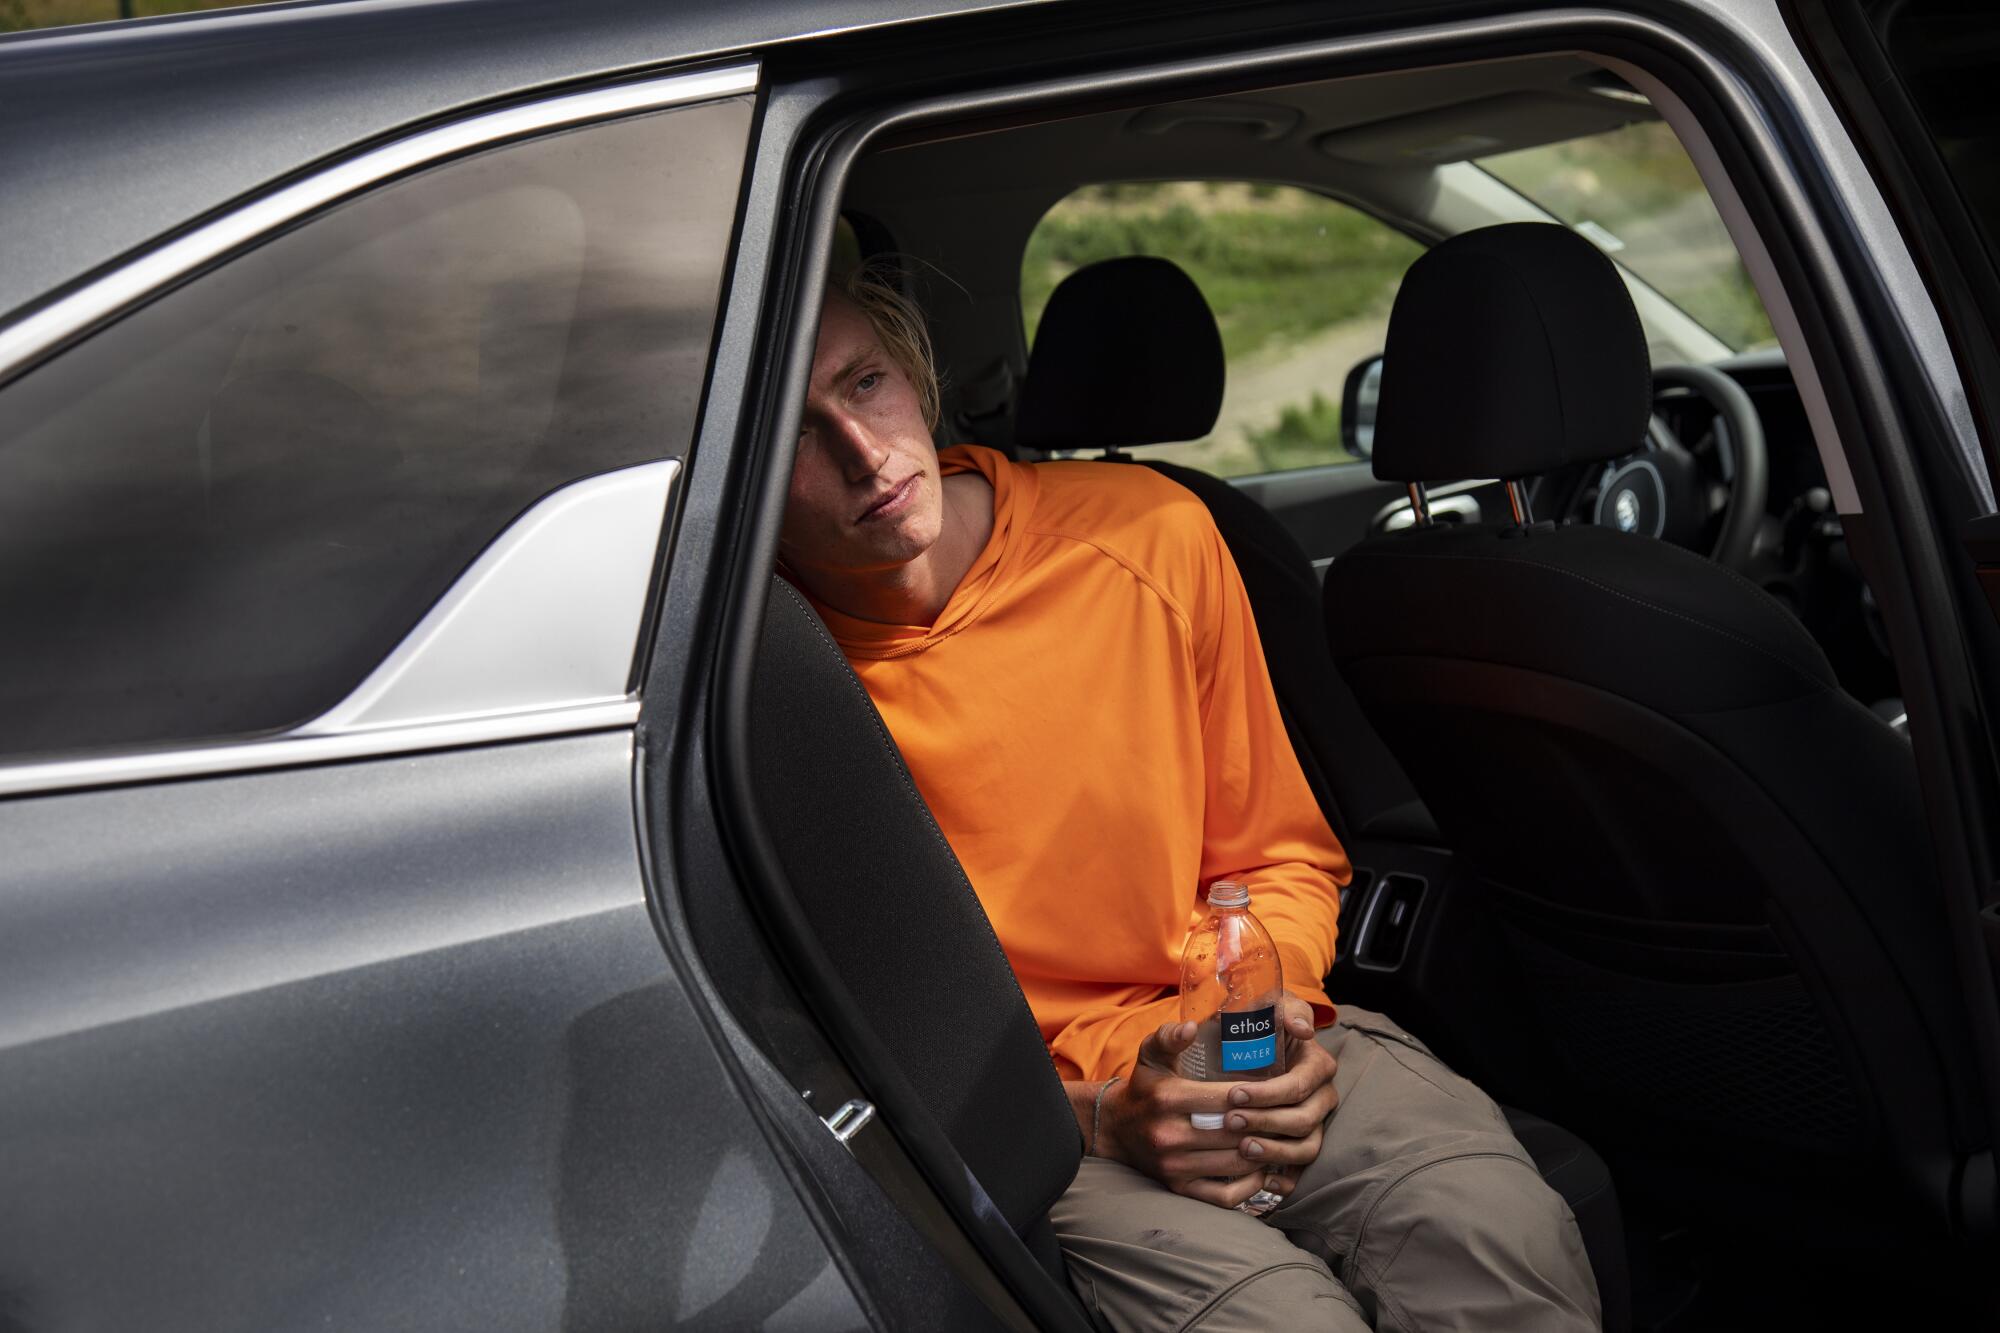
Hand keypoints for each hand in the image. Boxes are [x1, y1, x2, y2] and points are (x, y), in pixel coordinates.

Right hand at [1093, 1018, 1308, 1209]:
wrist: (1116, 1128)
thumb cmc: (1145, 1086)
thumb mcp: (1151, 1054)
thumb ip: (1170, 1036)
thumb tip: (1191, 1027)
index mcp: (1168, 1098)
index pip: (1226, 1099)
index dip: (1257, 1096)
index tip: (1277, 1090)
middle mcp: (1169, 1135)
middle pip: (1235, 1133)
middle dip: (1267, 1125)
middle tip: (1289, 1117)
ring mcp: (1174, 1166)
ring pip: (1235, 1164)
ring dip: (1265, 1154)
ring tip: (1281, 1140)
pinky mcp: (1178, 1187)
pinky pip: (1224, 1196)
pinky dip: (1249, 1186)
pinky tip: (1261, 1170)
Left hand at [1221, 996, 1339, 1174]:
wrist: (1228, 1053)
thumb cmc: (1244, 1027)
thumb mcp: (1258, 1007)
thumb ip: (1278, 1007)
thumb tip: (1301, 1027)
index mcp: (1315, 1062)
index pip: (1302, 1083)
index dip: (1271, 1093)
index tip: (1234, 1094)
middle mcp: (1321, 1095)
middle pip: (1305, 1118)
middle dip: (1267, 1122)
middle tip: (1229, 1122)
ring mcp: (1313, 1123)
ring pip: (1307, 1147)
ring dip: (1276, 1152)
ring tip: (1243, 1150)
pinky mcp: (1300, 1144)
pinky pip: (1303, 1171)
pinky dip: (1286, 1180)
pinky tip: (1263, 1182)